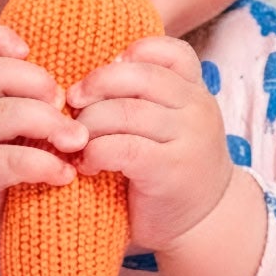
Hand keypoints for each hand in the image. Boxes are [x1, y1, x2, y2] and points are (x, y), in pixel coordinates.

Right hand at [0, 22, 86, 251]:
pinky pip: (16, 160)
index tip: (28, 54)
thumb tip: (66, 92)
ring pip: (11, 113)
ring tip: (76, 141)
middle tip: (65, 107)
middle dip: (41, 85)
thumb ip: (7, 102)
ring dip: (53, 124)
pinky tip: (64, 175)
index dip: (1, 40)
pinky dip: (48, 165)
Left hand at [65, 36, 234, 252]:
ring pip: (126, 111)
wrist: (204, 223)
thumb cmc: (171, 169)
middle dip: (96, 86)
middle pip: (139, 76)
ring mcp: (189, 138)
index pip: (169, 51)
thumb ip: (142, 98)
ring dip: (89, 124)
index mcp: (195, 90)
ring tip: (75, 141)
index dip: (130, 55)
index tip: (104, 78)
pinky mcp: (170, 170)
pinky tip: (87, 165)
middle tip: (71, 103)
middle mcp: (197, 108)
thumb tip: (85, 81)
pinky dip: (95, 152)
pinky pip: (123, 148)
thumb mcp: (168, 125)